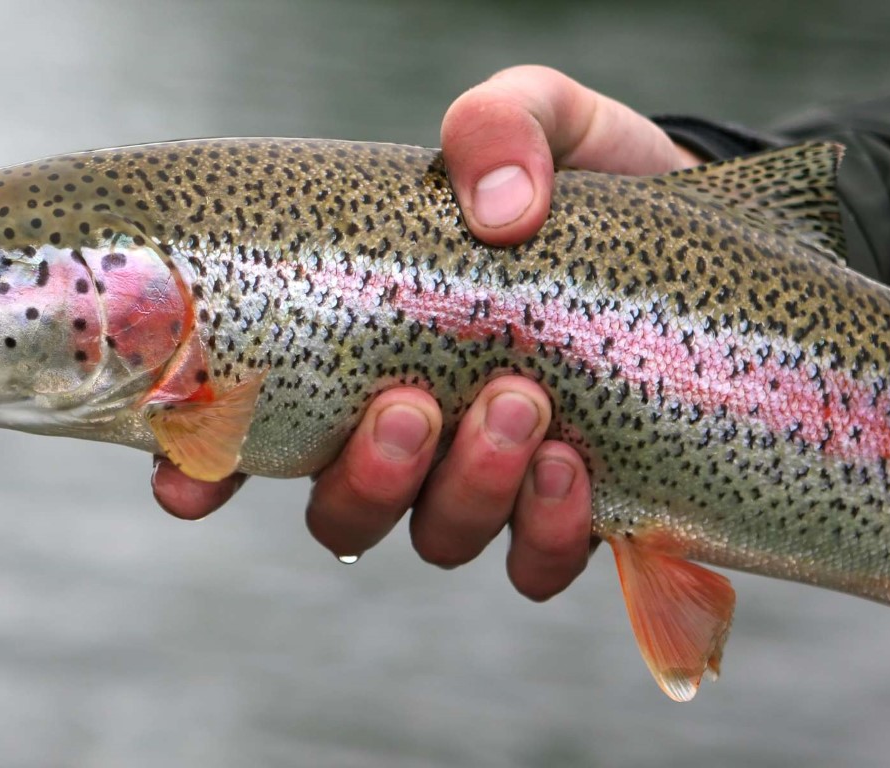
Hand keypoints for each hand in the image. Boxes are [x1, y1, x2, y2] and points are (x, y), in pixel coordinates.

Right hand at [153, 65, 700, 600]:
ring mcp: (489, 479)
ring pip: (434, 539)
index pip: (256, 431)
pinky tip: (573, 469)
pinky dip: (543, 536)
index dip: (205, 472)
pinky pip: (534, 569)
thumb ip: (498, 126)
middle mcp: (413, 432)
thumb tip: (497, 214)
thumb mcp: (542, 119)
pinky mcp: (574, 512)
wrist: (698, 228)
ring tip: (520, 408)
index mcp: (367, 350)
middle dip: (369, 475)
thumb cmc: (588, 183)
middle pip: (343, 510)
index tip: (191, 484)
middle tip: (413, 403)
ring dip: (464, 493)